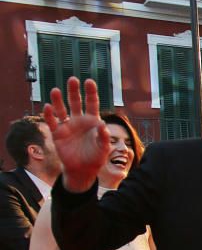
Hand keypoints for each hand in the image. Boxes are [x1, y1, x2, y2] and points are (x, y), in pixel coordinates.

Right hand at [42, 77, 110, 192]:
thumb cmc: (96, 157)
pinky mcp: (58, 134)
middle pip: (75, 102)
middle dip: (74, 91)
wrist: (83, 170)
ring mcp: (67, 126)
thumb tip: (103, 125)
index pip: (92, 103)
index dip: (91, 93)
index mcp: (92, 121)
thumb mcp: (104, 148)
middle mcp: (79, 121)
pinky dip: (49, 115)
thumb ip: (104, 136)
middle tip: (72, 79)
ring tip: (56, 90)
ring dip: (58, 100)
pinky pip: (52, 122)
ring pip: (61, 110)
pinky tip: (48, 107)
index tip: (89, 81)